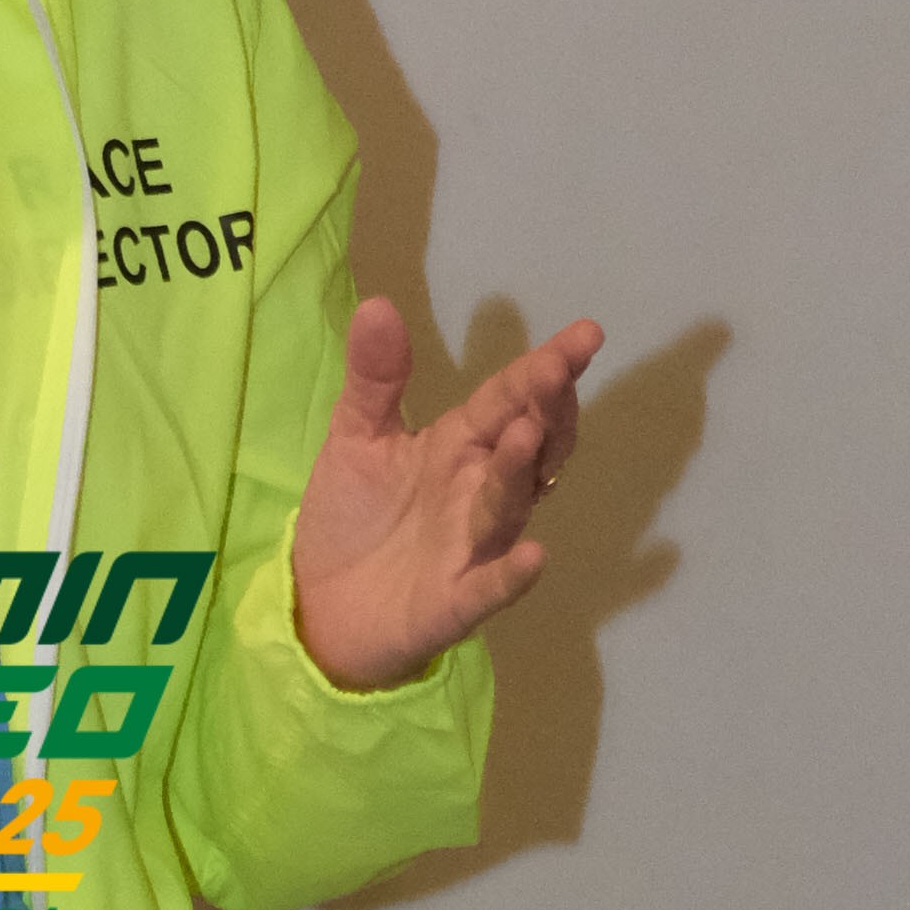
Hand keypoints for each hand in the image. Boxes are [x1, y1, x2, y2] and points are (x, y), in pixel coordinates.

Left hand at [288, 297, 602, 692]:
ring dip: (518, 470)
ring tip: (524, 431)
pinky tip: (534, 555)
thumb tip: (378, 302)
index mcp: (458, 445)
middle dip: (544, 408)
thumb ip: (374, 377)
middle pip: (525, 445)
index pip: (508, 398)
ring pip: (507, 505)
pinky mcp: (453, 601)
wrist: (321, 606)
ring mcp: (472, 547)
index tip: (587, 333)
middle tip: (558, 370)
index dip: (544, 367)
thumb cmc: (353, 515)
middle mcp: (478, 491)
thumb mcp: (356, 436)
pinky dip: (512, 574)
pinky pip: (489, 587)